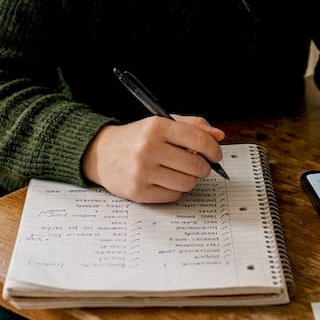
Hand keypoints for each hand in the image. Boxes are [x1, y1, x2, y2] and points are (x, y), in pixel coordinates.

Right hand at [82, 115, 225, 202]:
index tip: (216, 155)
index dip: (214, 150)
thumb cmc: (136, 138)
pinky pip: (173, 196)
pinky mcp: (138, 192)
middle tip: (198, 165)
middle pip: (196, 165)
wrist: (101, 153)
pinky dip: (175, 190)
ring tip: (179, 172)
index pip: (198, 140)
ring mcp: (143, 172)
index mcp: (157, 127)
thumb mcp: (161, 123)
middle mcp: (149, 149)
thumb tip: (219, 136)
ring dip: (189, 179)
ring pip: (187, 183)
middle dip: (203, 167)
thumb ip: (192, 126)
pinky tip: (166, 181)